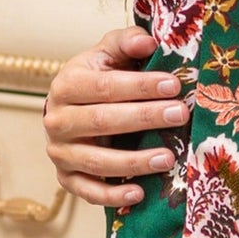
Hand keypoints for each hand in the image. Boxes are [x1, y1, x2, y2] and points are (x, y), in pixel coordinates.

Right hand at [43, 26, 187, 206]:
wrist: (72, 109)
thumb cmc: (99, 78)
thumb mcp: (109, 55)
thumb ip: (127, 43)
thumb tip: (148, 41)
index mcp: (66, 85)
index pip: (103, 86)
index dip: (139, 86)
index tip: (174, 85)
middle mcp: (56, 120)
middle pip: (102, 121)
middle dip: (145, 118)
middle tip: (181, 114)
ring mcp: (60, 152)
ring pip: (97, 161)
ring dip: (135, 161)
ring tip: (169, 157)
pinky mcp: (66, 178)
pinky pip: (88, 191)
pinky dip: (112, 196)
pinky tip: (139, 194)